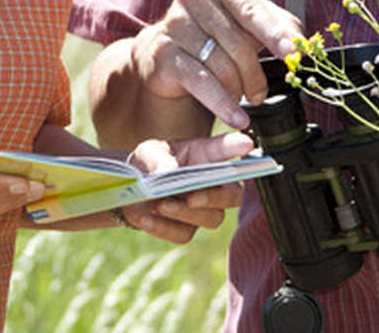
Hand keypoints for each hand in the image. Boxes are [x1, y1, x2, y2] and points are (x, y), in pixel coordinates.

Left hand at [114, 131, 256, 242]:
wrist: (131, 189)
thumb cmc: (149, 163)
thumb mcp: (150, 152)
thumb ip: (160, 159)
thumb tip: (169, 173)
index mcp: (207, 156)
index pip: (228, 149)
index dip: (238, 146)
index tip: (247, 143)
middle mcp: (213, 184)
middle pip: (233, 195)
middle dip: (216, 198)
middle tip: (193, 197)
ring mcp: (203, 210)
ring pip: (211, 218)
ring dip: (185, 213)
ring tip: (161, 204)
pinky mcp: (186, 230)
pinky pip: (183, 234)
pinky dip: (163, 227)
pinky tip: (145, 218)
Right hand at [131, 0, 301, 129]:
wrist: (166, 52)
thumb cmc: (216, 34)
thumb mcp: (248, 23)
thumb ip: (278, 24)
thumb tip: (300, 41)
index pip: (252, 10)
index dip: (274, 34)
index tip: (292, 54)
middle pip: (238, 43)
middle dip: (255, 75)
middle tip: (261, 93)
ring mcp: (173, 24)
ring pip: (221, 65)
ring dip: (238, 90)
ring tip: (242, 99)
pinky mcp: (162, 53)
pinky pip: (201, 82)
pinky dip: (223, 104)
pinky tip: (236, 117)